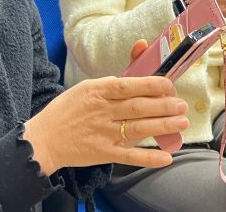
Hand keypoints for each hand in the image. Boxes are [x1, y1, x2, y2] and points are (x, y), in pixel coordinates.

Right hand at [24, 48, 188, 174]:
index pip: (126, 86)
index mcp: (96, 92)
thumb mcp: (86, 88)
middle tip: (181, 104)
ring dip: (162, 126)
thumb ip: (112, 81)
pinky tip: (166, 157)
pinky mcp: (103, 153)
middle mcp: (101, 112)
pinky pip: (129, 156)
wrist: (44, 139)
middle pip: (137, 107)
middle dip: (162, 105)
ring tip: (181, 122)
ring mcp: (103, 133)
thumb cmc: (66, 110)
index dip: (149, 84)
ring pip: (137, 129)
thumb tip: (138, 67)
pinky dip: (148, 157)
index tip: (167, 83)